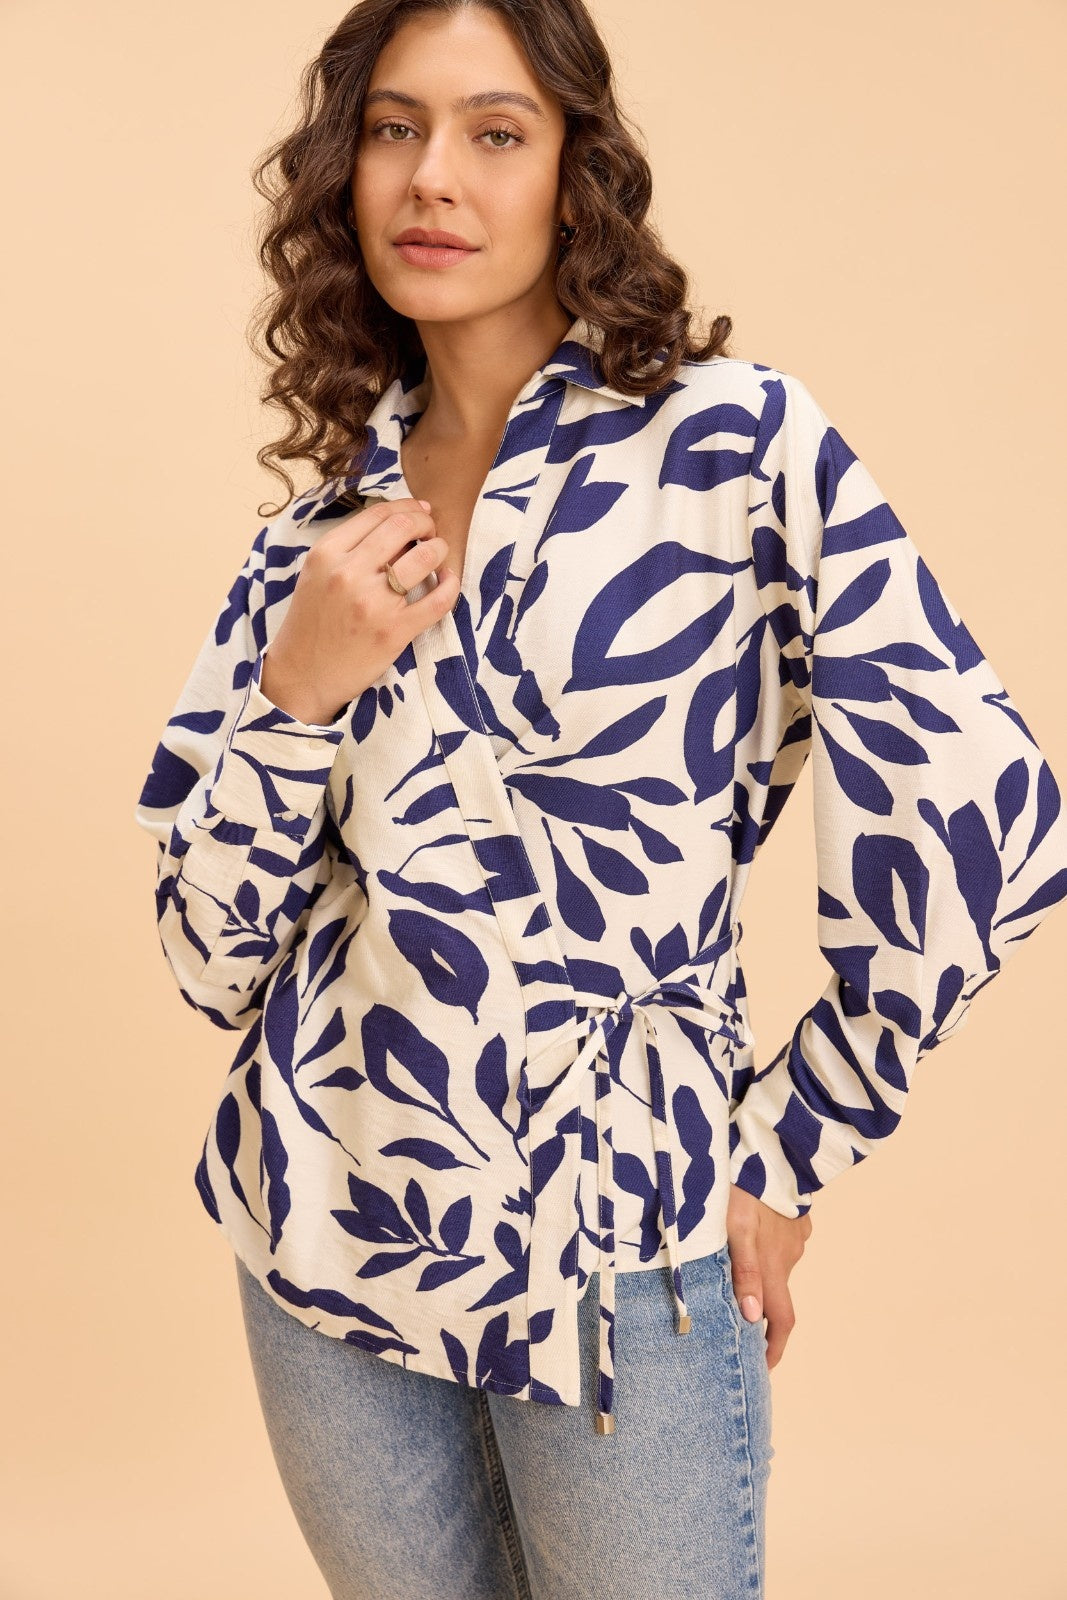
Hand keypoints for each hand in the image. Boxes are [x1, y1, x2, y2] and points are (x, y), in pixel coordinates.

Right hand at [260, 497, 456, 724]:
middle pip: (404, 526)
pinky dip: (450, 585)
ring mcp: (374, 603)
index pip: (378, 514)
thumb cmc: (311, 623)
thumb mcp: (317, 574)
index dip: (407, 507)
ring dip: (440, 550)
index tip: (420, 512)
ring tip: (438, 556)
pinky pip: (438, 599)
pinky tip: (448, 580)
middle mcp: (349, 573)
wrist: (303, 675)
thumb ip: (348, 548)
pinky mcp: (394, 631)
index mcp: (327, 554)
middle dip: (426, 523)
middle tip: (431, 533)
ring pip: (425, 556)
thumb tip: (396, 523)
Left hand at [726, 1183, 812, 1368]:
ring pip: (775, 1263)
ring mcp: (795, 1236)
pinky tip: (749, 1229)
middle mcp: (789, 1256)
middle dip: (759, 1309)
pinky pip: (780, 1238)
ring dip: (758, 1269)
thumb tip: (752, 1317)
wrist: (771, 1146)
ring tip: (728, 1260)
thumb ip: (744, 1272)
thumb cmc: (744, 1187)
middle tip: (735, 1314)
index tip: (762, 1368)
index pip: (781, 1321)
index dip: (774, 1348)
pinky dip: (764, 1242)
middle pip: (775, 1293)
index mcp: (773, 1266)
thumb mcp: (734, 1229)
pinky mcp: (796, 1215)